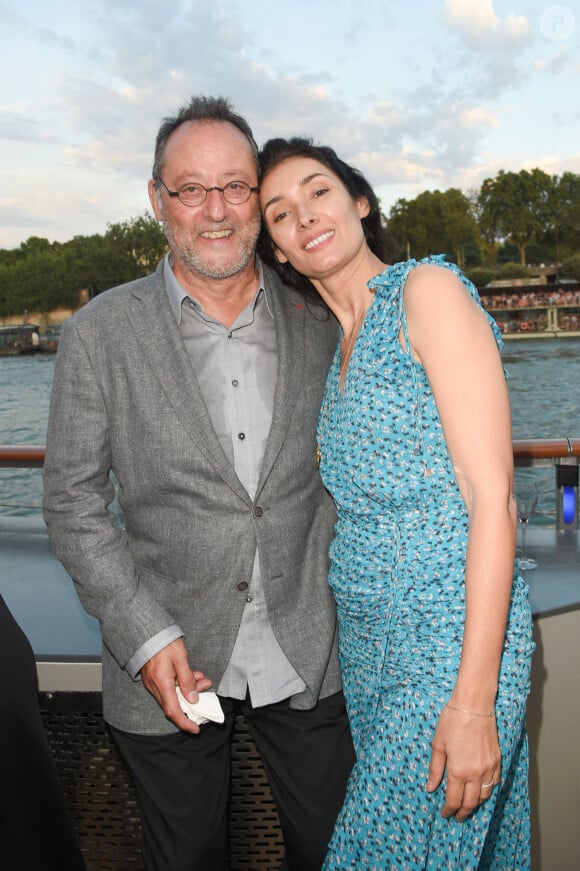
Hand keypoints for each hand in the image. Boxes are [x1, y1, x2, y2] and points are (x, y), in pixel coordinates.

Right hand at [141, 638, 212, 733]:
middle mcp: (155, 686)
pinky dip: (181, 684)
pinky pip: (169, 687)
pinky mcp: (154, 678)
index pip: (173, 711)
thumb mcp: (180, 659)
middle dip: (193, 699)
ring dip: (188, 689)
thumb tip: (193, 699)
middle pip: (175, 703)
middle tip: (206, 685)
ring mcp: (153, 683)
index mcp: (162, 684)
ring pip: (173, 694)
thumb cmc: (163, 643)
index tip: (195, 728)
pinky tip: (190, 674)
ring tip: (201, 677)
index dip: (184, 723)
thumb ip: (187, 680)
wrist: (147, 632)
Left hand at [426, 705, 500, 820]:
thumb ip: (435, 769)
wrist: (474, 705)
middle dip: (463, 812)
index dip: (449, 810)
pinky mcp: (497, 760)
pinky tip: (482, 789)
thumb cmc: (453, 721)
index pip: (454, 800)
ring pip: (485, 796)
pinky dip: (488, 790)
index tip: (445, 814)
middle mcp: (476, 774)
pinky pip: (495, 783)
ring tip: (468, 805)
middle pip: (471, 803)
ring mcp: (489, 768)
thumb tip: (430, 787)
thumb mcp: (438, 744)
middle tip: (457, 817)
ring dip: (476, 804)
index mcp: (458, 771)